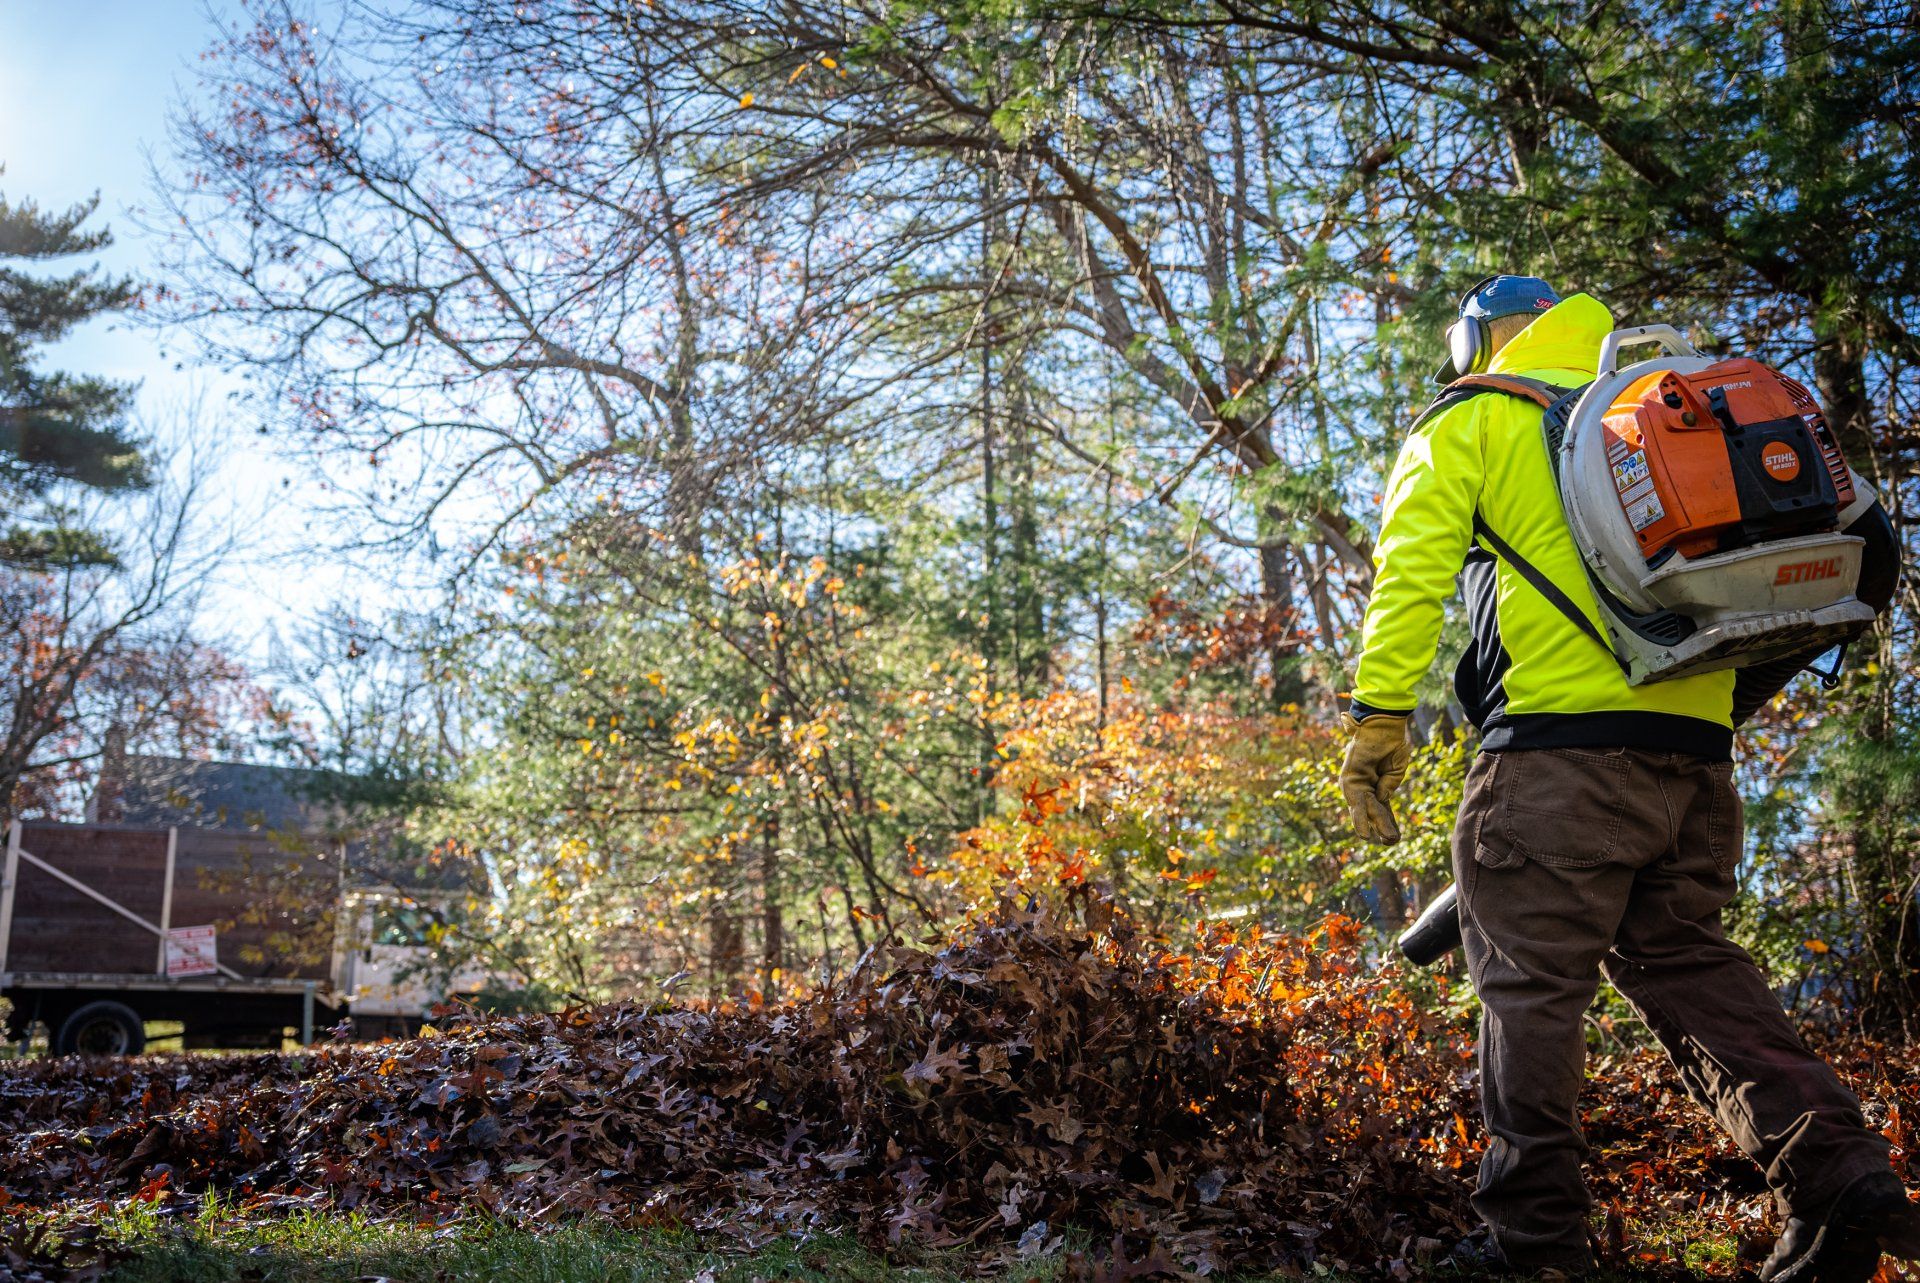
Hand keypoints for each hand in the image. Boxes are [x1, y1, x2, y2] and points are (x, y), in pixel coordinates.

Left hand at [1340, 712, 1411, 844]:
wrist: (1383, 724)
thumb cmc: (1390, 743)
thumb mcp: (1396, 769)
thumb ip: (1389, 785)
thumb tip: (1381, 799)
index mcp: (1376, 784)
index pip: (1381, 808)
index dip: (1387, 822)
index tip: (1393, 839)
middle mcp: (1364, 785)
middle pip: (1371, 811)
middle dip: (1381, 827)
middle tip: (1391, 843)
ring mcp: (1355, 782)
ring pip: (1362, 809)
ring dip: (1372, 826)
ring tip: (1382, 841)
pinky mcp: (1349, 777)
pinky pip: (1355, 800)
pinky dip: (1360, 817)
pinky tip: (1365, 833)